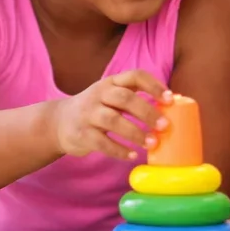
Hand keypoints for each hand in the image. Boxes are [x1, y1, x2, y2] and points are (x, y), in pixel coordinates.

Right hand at [51, 70, 169, 160]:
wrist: (57, 123)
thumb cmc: (96, 109)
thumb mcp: (111, 97)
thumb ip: (135, 99)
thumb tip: (172, 107)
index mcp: (111, 83)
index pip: (134, 76)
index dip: (153, 85)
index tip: (169, 99)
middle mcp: (98, 95)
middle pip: (125, 98)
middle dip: (147, 111)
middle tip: (164, 126)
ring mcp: (87, 114)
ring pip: (113, 120)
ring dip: (135, 133)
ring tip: (152, 143)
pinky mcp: (80, 134)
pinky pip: (101, 143)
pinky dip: (118, 150)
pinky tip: (132, 155)